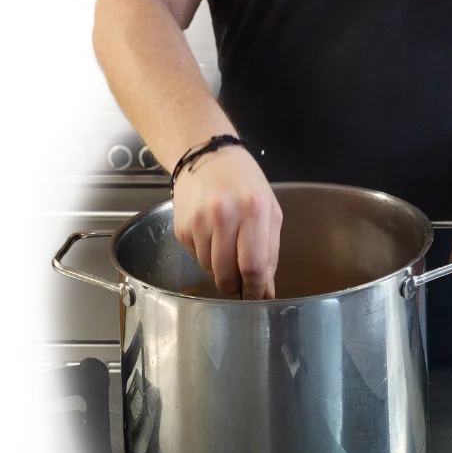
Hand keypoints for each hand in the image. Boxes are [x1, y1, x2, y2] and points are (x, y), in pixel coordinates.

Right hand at [172, 145, 282, 299]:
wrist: (207, 155)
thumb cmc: (244, 182)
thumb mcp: (269, 210)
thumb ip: (270, 252)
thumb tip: (267, 292)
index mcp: (253, 210)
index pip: (253, 266)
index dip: (256, 289)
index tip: (257, 297)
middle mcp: (223, 216)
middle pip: (227, 274)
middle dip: (236, 285)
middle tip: (241, 281)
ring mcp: (198, 222)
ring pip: (209, 269)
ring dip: (220, 269)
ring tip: (226, 247)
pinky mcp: (181, 227)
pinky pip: (195, 257)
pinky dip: (205, 255)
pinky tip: (211, 235)